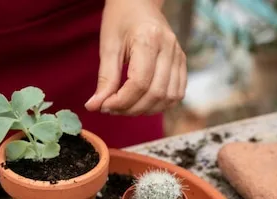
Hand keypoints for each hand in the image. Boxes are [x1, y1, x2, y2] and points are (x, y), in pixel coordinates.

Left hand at [85, 0, 186, 115]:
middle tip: (111, 109)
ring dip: (145, 110)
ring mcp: (179, 56)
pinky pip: (176, 93)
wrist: (139, 2)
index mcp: (149, 39)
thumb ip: (105, 79)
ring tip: (125, 107)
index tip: (103, 106)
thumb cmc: (120, 19)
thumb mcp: (108, 46)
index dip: (121, 101)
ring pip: (168, 98)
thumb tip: (94, 106)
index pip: (139, 83)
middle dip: (131, 108)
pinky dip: (160, 104)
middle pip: (155, 94)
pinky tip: (142, 102)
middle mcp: (169, 48)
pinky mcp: (182, 62)